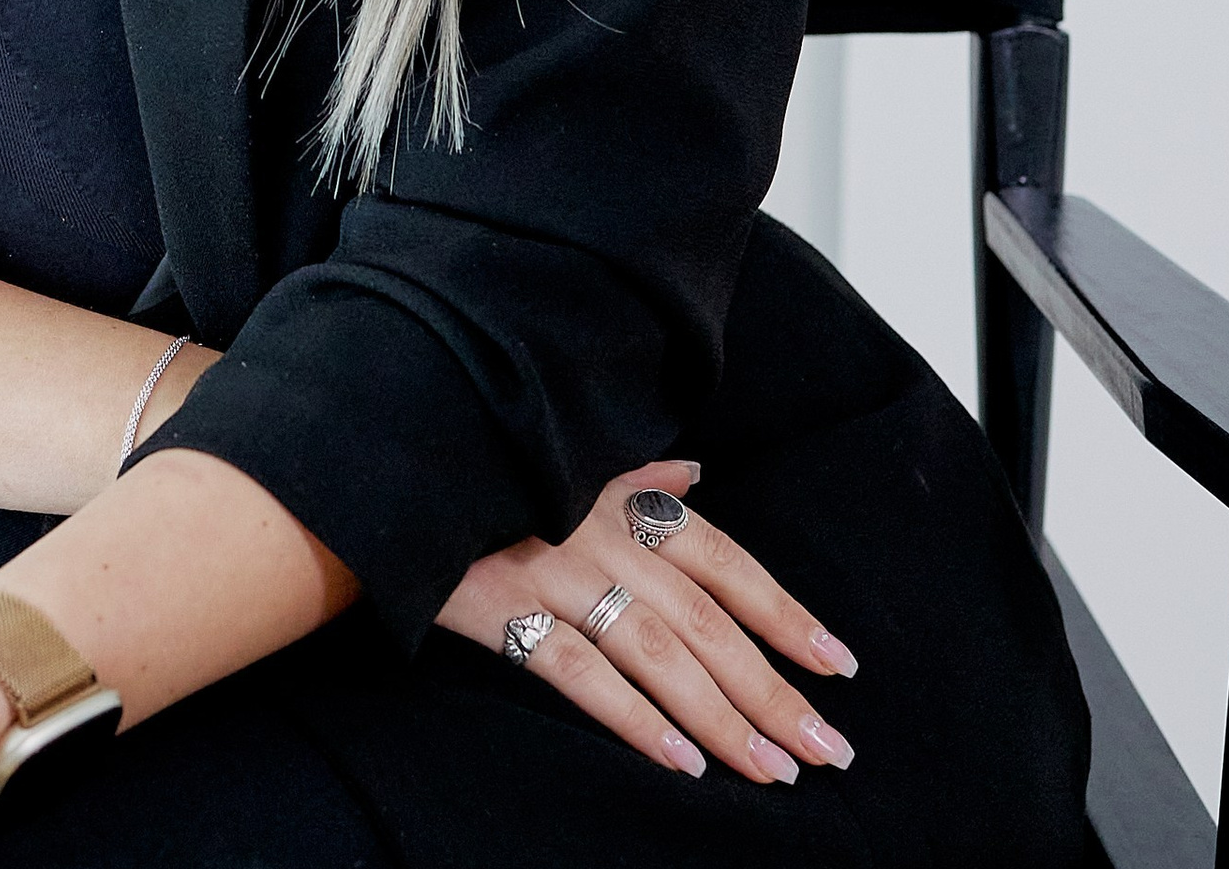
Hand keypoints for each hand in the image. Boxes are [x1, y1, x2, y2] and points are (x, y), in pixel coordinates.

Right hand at [438, 459, 858, 786]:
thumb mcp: (567, 459)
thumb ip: (635, 473)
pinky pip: (581, 673)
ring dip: (723, 718)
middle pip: (707, 622)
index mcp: (620, 496)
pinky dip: (635, 719)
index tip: (837, 664)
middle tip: (827, 748)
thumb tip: (694, 474)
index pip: (726, 562)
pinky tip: (683, 763)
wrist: (392, 467)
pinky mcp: (505, 607)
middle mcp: (600, 533)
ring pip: (659, 654)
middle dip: (773, 689)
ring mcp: (554, 570)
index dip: (784, 613)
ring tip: (773, 771)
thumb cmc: (488, 465)